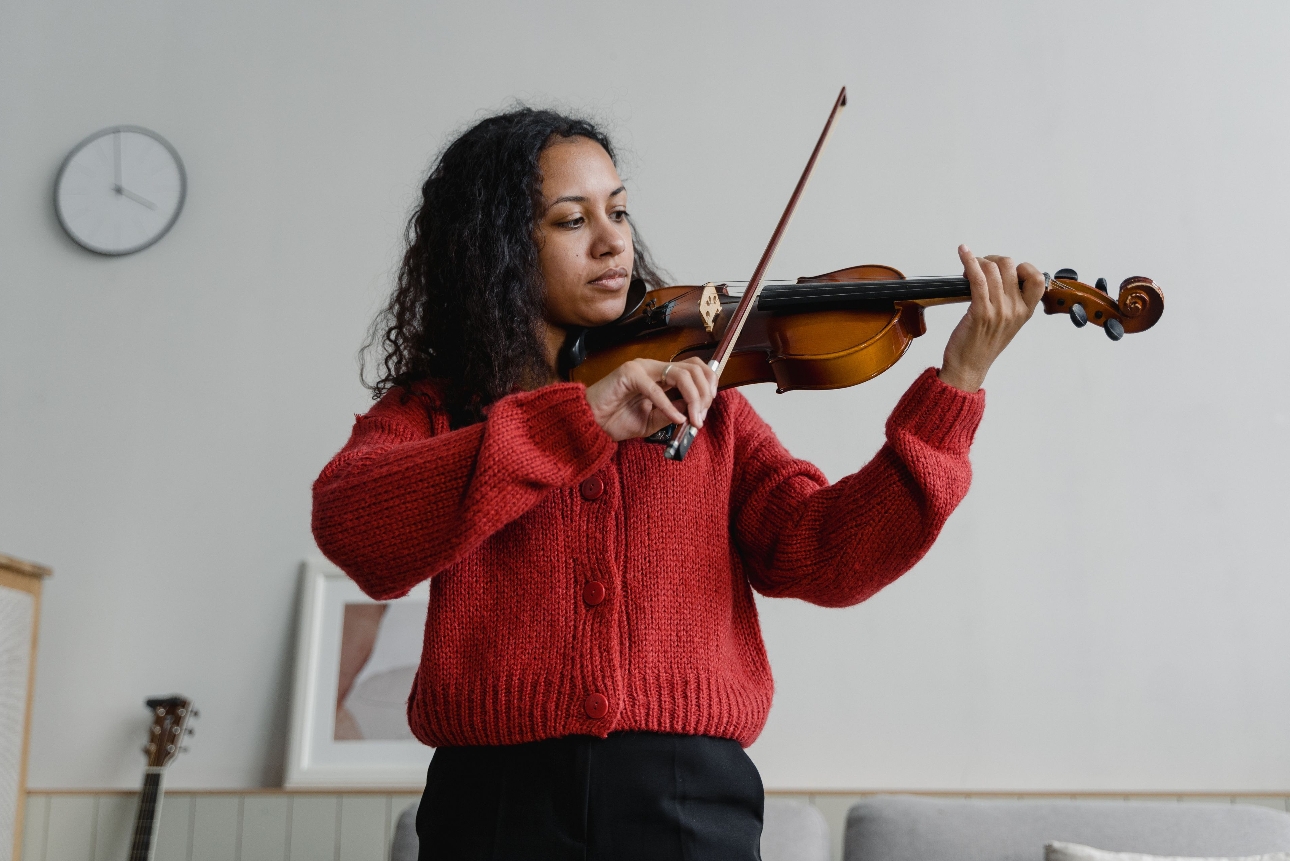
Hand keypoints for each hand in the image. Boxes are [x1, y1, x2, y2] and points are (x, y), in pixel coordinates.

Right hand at [584, 357, 717, 441]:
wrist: (590, 424)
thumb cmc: (617, 421)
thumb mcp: (654, 420)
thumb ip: (674, 412)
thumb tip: (696, 409)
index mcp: (661, 375)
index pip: (694, 368)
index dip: (708, 385)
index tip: (707, 409)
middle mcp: (654, 367)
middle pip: (693, 368)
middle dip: (703, 394)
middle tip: (701, 417)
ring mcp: (642, 367)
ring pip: (680, 374)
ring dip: (692, 398)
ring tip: (692, 420)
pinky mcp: (629, 374)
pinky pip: (656, 389)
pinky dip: (669, 405)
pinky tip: (676, 419)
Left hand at [938, 245, 1044, 392]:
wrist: (968, 368)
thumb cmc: (981, 346)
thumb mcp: (1006, 325)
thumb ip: (1010, 303)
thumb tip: (1001, 277)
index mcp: (1025, 312)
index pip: (1038, 278)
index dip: (1022, 267)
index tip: (1005, 271)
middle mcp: (1015, 310)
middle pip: (1010, 266)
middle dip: (993, 260)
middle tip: (980, 268)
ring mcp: (999, 311)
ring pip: (993, 269)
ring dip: (978, 261)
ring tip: (968, 267)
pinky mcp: (980, 312)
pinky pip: (977, 278)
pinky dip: (969, 261)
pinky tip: (963, 252)